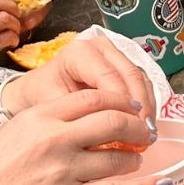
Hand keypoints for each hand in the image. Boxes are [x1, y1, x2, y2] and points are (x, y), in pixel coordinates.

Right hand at [0, 88, 156, 184]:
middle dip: (138, 125)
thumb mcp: (21, 129)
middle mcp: (55, 140)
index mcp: (42, 116)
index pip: (95, 98)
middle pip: (114, 120)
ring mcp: (63, 171)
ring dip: (134, 157)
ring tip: (135, 159)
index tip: (133, 107)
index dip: (121, 101)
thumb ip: (54, 117)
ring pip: (118, 156)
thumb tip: (94, 111)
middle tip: (145, 132)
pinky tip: (160, 183)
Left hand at [3, 31, 156, 126]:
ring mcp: (114, 54)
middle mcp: (101, 47)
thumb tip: (108, 136)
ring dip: (147, 106)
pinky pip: (142, 83)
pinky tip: (143, 124)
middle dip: (141, 107)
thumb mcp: (54, 106)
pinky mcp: (123, 65)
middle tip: (145, 134)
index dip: (124, 105)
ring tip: (147, 133)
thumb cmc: (41, 96)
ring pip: (141, 79)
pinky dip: (146, 104)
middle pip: (131, 75)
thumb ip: (80, 116)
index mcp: (80, 52)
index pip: (110, 77)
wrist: (36, 90)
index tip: (131, 129)